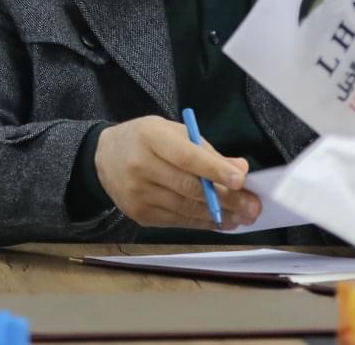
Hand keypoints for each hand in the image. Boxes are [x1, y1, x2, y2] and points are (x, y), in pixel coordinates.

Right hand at [94, 117, 258, 229]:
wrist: (102, 157)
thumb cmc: (144, 140)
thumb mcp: (172, 132)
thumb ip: (206, 150)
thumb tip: (239, 170)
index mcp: (150, 137)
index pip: (186, 156)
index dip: (214, 169)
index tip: (241, 180)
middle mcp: (141, 167)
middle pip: (190, 188)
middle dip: (227, 199)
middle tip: (252, 206)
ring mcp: (138, 194)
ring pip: (187, 208)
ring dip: (220, 215)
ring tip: (243, 216)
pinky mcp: (139, 214)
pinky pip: (178, 221)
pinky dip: (203, 222)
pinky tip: (221, 221)